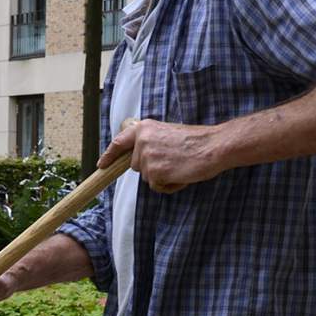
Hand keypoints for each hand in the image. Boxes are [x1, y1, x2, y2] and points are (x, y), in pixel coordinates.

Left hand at [100, 118, 232, 192]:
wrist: (213, 147)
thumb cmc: (196, 141)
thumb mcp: (167, 133)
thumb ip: (151, 141)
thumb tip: (139, 156)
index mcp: (144, 128)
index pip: (119, 143)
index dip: (110, 156)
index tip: (101, 165)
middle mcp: (141, 142)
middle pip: (136, 166)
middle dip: (151, 167)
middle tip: (173, 160)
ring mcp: (146, 158)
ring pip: (147, 177)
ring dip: (162, 176)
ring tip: (180, 166)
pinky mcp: (154, 173)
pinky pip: (157, 187)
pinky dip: (169, 185)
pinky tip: (181, 174)